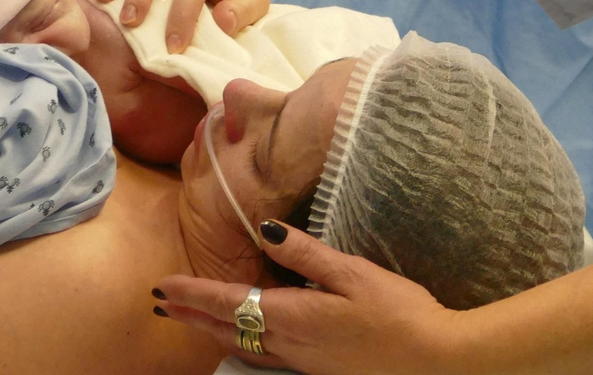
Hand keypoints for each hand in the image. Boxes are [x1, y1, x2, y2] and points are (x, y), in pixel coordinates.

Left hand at [156, 222, 467, 374]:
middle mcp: (287, 342)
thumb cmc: (398, 314)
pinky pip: (262, 355)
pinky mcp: (314, 368)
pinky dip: (239, 343)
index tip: (161, 285)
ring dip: (210, 330)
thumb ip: (306, 253)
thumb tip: (264, 231)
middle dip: (192, 314)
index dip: (193, 292)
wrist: (431, 362)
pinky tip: (243, 340)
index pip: (228, 301)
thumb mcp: (353, 274)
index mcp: (292, 315)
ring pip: (241, 345)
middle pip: (226, 327)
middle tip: (162, 303)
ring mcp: (300, 360)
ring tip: (190, 320)